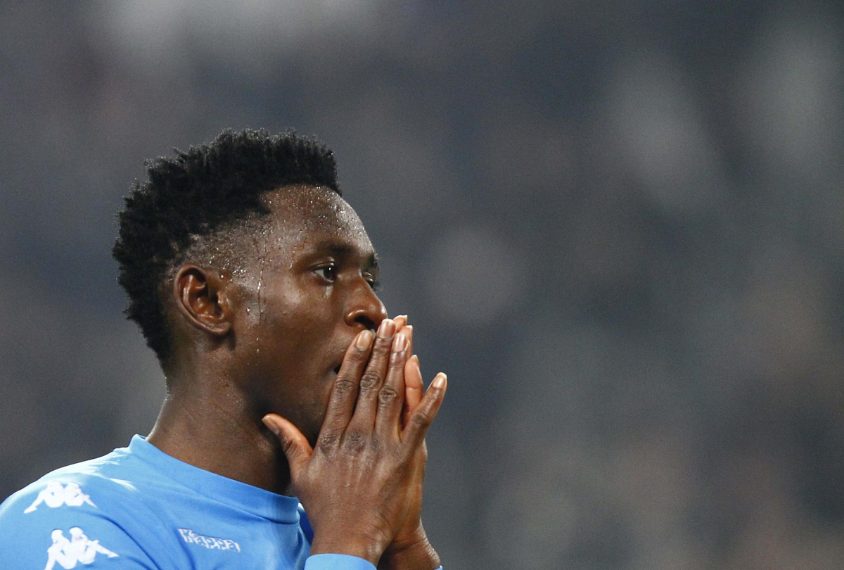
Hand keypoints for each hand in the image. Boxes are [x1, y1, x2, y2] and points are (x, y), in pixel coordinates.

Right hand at [262, 318, 446, 563]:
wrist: (349, 540)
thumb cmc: (325, 509)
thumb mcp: (302, 472)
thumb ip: (289, 440)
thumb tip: (270, 417)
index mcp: (333, 435)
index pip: (345, 387)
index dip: (355, 358)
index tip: (363, 336)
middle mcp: (357, 434)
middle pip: (371, 383)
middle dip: (381, 350)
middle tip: (390, 323)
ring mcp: (381, 445)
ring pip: (393, 394)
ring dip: (402, 363)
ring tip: (407, 337)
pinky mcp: (404, 458)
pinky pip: (420, 422)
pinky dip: (432, 399)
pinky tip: (441, 378)